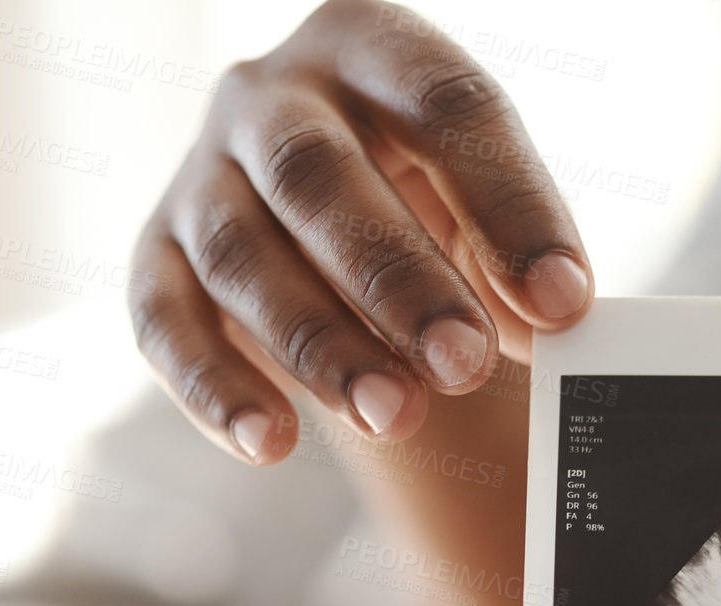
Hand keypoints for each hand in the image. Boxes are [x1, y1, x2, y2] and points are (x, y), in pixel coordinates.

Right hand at [128, 0, 590, 462]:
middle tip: (465, 364)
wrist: (341, 221)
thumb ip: (516, 256)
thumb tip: (554, 317)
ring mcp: (203, 170)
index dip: (511, 205)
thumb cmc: (432, 200)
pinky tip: (271, 442)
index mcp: (375, 48)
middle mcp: (272, 95)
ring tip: (396, 415)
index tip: (563, 302)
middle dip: (397, 280)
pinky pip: (163, 319)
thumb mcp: (486, 207)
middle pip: (318, 176)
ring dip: (320, 345)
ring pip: (240, 253)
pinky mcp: (158, 252)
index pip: (447, 106)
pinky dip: (215, 388)